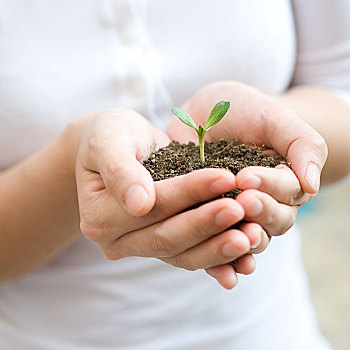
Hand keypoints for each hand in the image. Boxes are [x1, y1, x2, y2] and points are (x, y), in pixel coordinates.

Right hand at [74, 109, 260, 288]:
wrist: (116, 146)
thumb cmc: (109, 136)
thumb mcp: (107, 140)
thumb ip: (119, 170)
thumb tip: (139, 204)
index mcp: (98, 216)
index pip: (151, 206)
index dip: (188, 193)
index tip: (224, 177)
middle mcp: (117, 240)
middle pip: (166, 237)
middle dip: (207, 223)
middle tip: (244, 208)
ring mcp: (140, 246)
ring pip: (182, 254)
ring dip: (218, 246)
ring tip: (253, 234)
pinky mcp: (162, 242)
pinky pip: (190, 255)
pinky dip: (218, 255)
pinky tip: (246, 251)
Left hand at [167, 81, 327, 275]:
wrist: (204, 114)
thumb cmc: (242, 110)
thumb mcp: (272, 116)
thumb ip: (300, 143)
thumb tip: (313, 184)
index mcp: (284, 180)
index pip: (288, 191)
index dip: (270, 187)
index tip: (246, 177)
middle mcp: (264, 202)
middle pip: (274, 221)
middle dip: (259, 214)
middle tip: (241, 203)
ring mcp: (235, 214)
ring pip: (249, 239)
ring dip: (244, 244)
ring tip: (235, 240)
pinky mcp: (208, 220)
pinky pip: (217, 246)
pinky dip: (220, 263)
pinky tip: (222, 275)